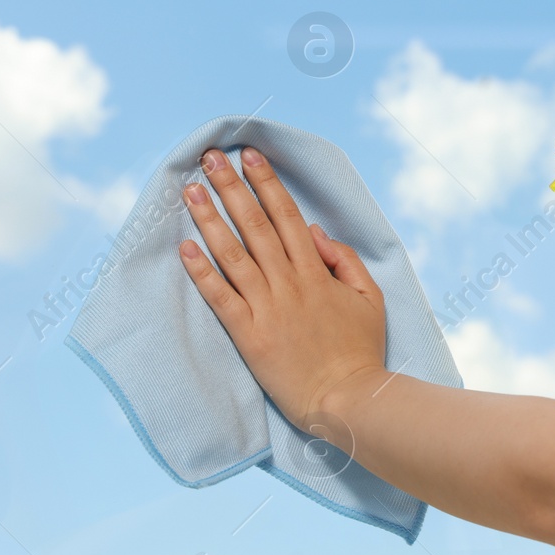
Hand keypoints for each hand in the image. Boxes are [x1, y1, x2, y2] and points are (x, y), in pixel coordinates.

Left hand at [178, 146, 387, 425]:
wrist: (346, 399)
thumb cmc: (360, 351)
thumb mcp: (369, 298)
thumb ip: (345, 260)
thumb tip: (314, 232)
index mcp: (317, 272)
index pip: (287, 216)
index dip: (267, 183)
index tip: (250, 156)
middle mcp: (289, 283)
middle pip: (255, 225)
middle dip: (231, 187)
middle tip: (210, 157)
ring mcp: (267, 308)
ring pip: (233, 254)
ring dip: (210, 218)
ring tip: (190, 190)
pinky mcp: (249, 334)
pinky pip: (220, 297)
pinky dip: (201, 271)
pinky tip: (184, 246)